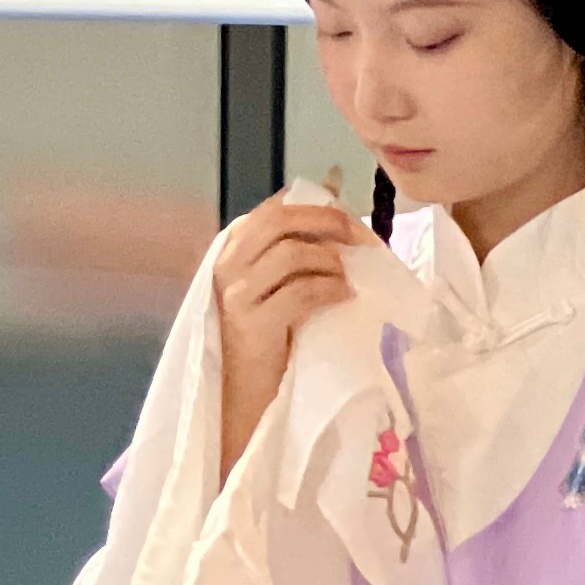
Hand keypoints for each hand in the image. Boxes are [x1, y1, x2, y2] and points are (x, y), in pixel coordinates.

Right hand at [212, 194, 369, 475]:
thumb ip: (296, 243)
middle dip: (325, 222)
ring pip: (292, 253)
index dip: (314, 205)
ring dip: (331, 262)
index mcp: (231, 250)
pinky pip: (301, 291)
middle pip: (278, 221)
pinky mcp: (252, 323)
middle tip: (358, 238)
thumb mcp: (277, 284)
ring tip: (347, 279)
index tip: (346, 216)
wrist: (245, 398)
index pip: (272, 208)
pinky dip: (330, 289)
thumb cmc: (268, 340)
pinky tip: (344, 298)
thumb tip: (331, 186)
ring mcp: (235, 294)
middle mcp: (226, 265)